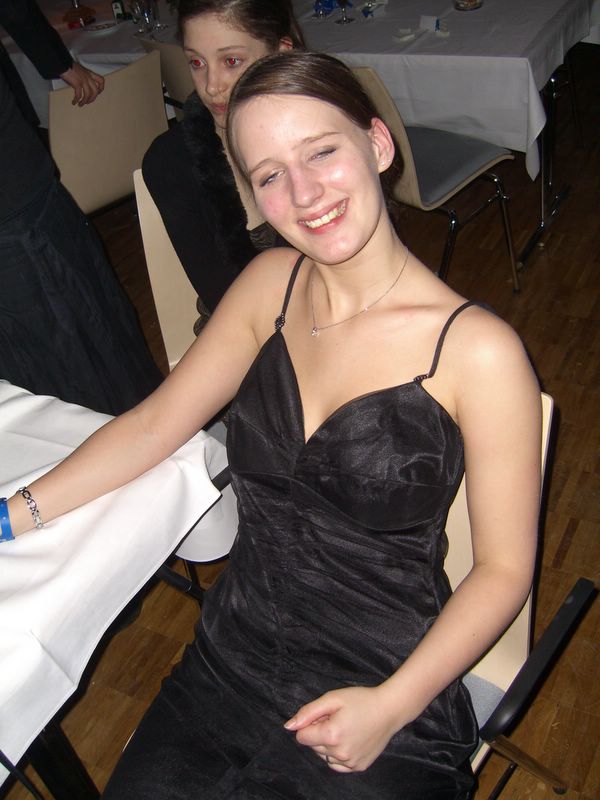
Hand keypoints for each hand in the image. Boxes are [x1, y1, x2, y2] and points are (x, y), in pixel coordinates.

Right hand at [59, 62, 104, 105]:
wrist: (62, 63)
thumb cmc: (68, 66)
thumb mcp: (79, 70)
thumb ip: (82, 77)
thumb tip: (80, 86)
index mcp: (89, 73)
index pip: (101, 80)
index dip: (101, 88)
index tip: (98, 93)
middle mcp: (88, 77)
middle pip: (95, 91)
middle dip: (92, 99)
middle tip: (87, 102)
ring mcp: (83, 80)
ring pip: (88, 95)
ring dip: (84, 101)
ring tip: (80, 104)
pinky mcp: (77, 83)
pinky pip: (79, 95)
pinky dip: (76, 100)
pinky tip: (74, 102)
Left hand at [284, 686, 398, 772]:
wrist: (389, 710)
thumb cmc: (361, 700)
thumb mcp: (332, 698)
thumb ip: (308, 712)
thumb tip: (289, 726)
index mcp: (331, 735)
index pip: (302, 736)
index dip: (311, 723)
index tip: (326, 714)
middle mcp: (339, 753)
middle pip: (313, 746)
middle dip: (319, 732)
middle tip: (337, 718)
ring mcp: (350, 763)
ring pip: (324, 756)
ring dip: (329, 744)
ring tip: (345, 727)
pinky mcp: (359, 767)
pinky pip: (337, 764)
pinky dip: (338, 754)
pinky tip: (350, 739)